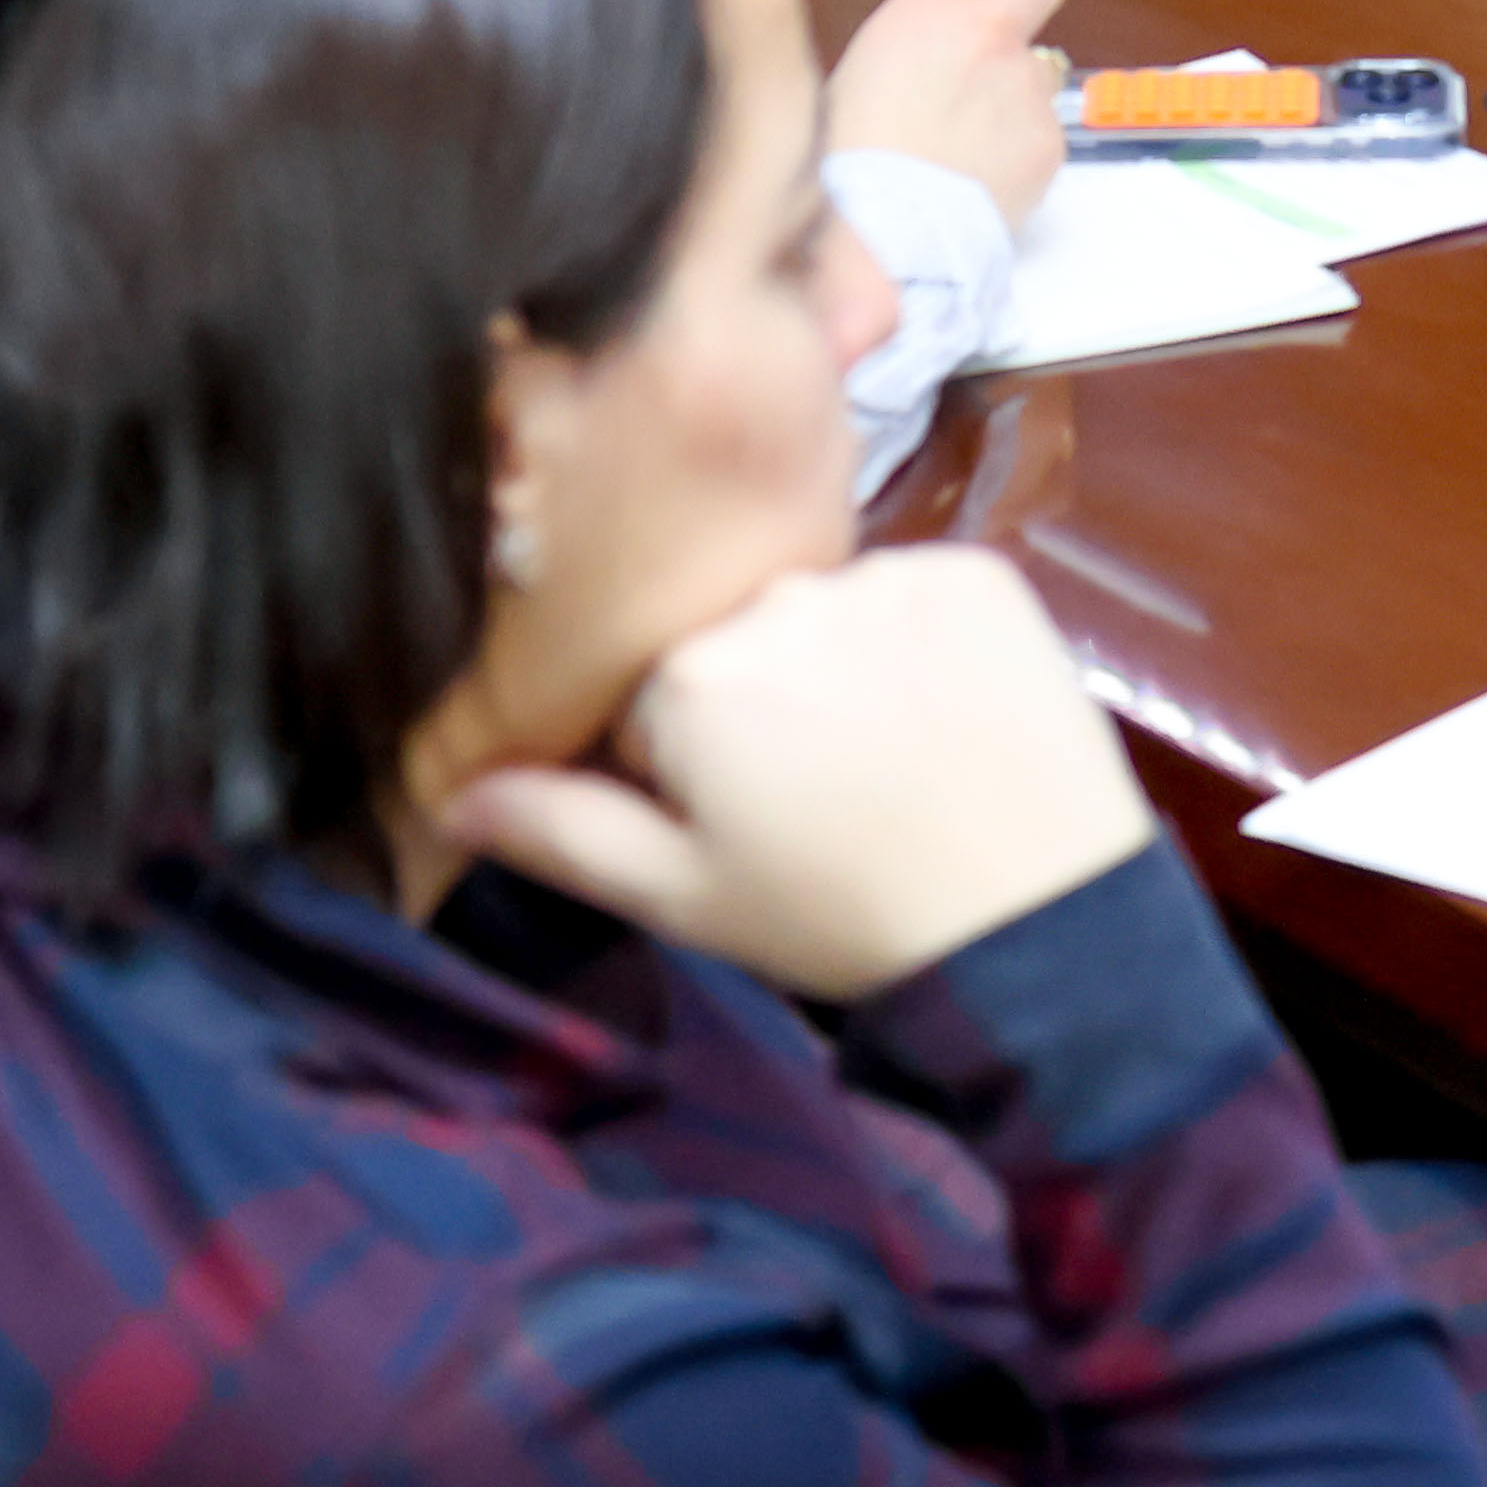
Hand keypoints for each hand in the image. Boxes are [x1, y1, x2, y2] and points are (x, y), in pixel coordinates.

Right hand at [443, 547, 1154, 997]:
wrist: (1037, 917)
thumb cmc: (841, 916)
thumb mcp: (684, 897)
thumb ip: (560, 832)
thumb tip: (450, 794)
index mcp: (688, 671)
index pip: (654, 693)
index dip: (692, 763)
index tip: (746, 818)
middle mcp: (779, 595)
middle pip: (740, 637)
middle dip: (763, 704)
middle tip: (824, 797)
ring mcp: (888, 571)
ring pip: (830, 610)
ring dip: (845, 666)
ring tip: (897, 760)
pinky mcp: (978, 569)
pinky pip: (919, 589)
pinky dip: (927, 642)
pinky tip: (951, 716)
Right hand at [823, 0, 1065, 232]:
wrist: (883, 237)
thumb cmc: (851, 160)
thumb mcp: (861, 66)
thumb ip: (915, 29)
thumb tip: (937, 26)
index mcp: (929, 7)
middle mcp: (988, 33)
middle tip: (998, 32)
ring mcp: (1025, 86)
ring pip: (1040, 64)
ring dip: (1014, 87)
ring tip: (968, 135)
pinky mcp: (1050, 137)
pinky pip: (1044, 126)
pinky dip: (1021, 144)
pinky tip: (981, 172)